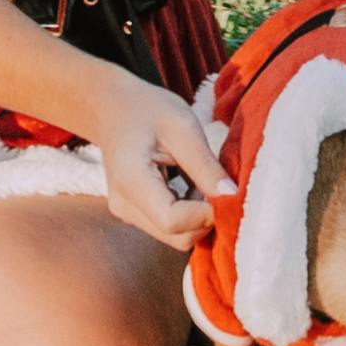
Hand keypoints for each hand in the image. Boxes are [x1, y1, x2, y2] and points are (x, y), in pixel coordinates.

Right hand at [68, 62, 228, 255]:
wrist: (113, 108)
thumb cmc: (149, 110)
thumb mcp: (183, 127)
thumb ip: (205, 165)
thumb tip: (232, 196)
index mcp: (131, 181)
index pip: (173, 221)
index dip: (206, 213)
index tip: (226, 190)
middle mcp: (124, 206)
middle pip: (176, 236)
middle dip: (205, 217)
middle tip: (218, 183)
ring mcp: (127, 214)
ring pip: (175, 237)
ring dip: (198, 216)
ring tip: (201, 179)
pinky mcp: (134, 215)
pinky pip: (169, 228)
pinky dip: (188, 214)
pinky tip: (190, 185)